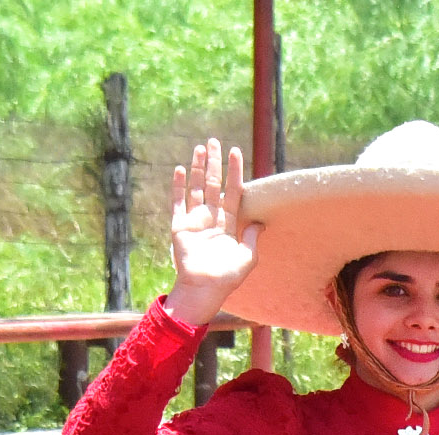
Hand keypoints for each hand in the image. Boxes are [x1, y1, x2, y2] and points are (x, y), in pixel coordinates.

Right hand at [164, 139, 259, 327]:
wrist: (204, 289)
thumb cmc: (227, 278)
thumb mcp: (247, 258)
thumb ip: (252, 238)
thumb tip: (261, 222)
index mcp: (228, 224)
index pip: (233, 192)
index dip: (234, 172)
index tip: (236, 152)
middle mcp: (212, 219)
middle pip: (214, 185)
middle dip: (215, 163)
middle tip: (215, 141)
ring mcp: (195, 221)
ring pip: (197, 188)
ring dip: (198, 168)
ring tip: (200, 148)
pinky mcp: (180, 226)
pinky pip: (178, 202)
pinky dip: (178, 186)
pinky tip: (181, 170)